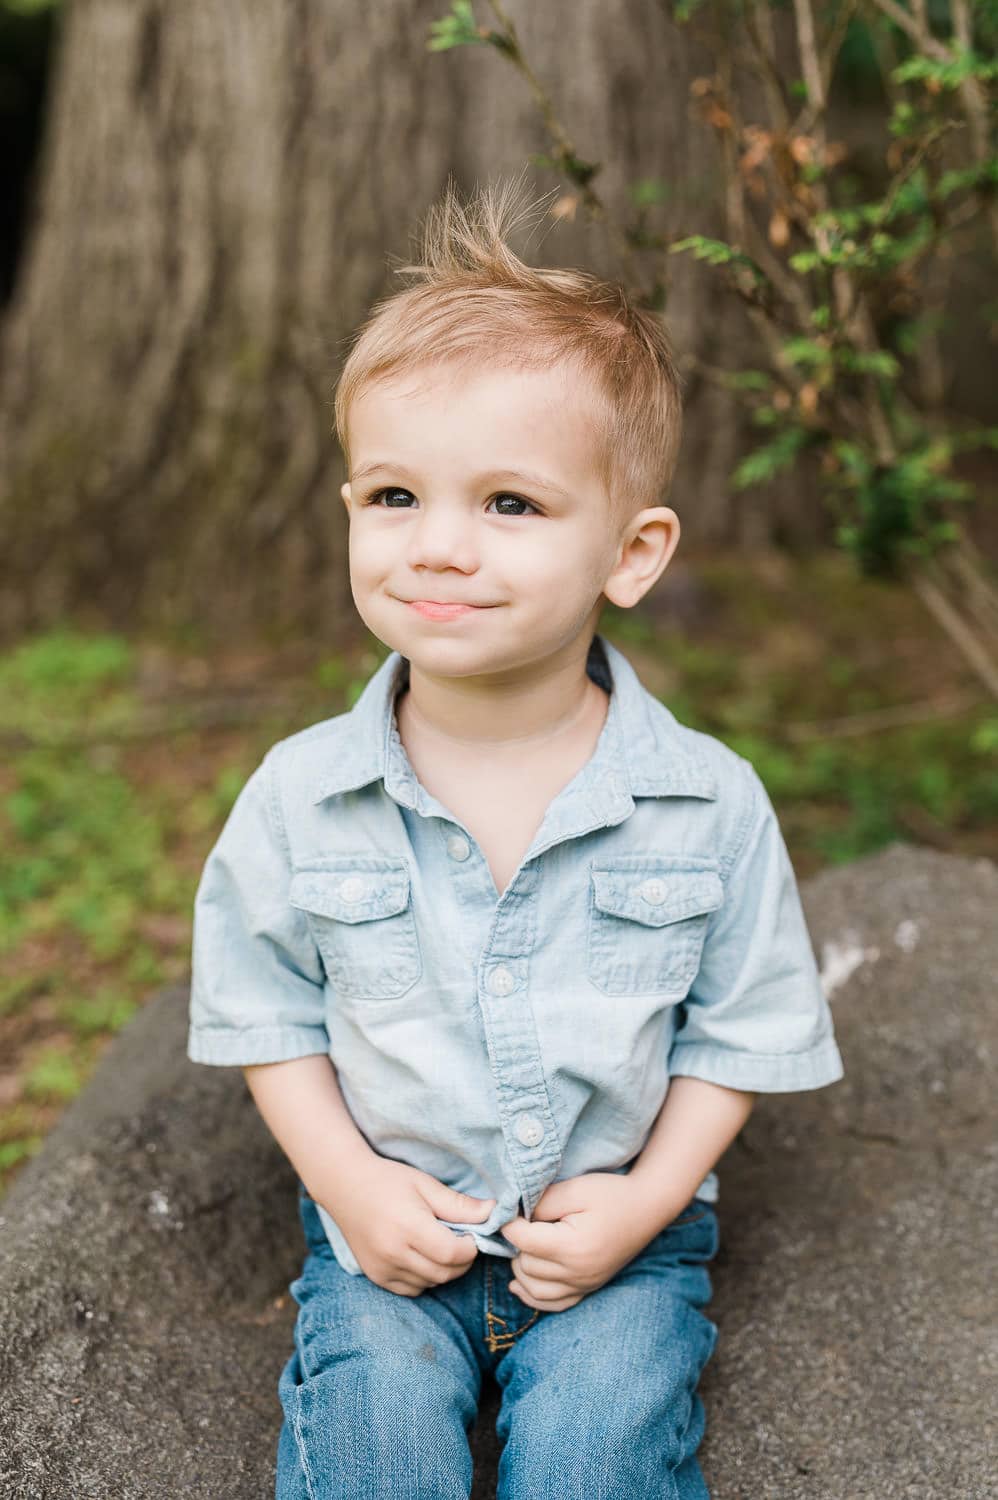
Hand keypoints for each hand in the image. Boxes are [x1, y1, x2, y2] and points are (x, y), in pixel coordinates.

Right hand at [318, 1155, 494, 1296]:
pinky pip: (411, 1289)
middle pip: (444, 1273)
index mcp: (409, 1228)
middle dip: (461, 1261)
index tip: (472, 1234)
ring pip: (430, 1283)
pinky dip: (424, 1277)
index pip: (453, 1254)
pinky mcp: (376, 1277)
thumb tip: (494, 1212)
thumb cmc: (388, 1180)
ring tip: (439, 1244)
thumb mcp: (425, 1185)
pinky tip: (421, 1256)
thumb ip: (459, 1204)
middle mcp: (394, 1253)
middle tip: (461, 1240)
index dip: (471, 1247)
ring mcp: (382, 1269)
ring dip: (444, 1270)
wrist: (344, 1186)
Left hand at [500, 1172, 659, 1311]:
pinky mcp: (588, 1288)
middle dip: (517, 1245)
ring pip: (534, 1289)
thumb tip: (515, 1216)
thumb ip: (543, 1202)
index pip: (523, 1241)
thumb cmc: (611, 1194)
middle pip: (526, 1265)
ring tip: (523, 1246)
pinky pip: (553, 1304)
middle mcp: (578, 1273)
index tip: (508, 1209)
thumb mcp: (575, 1188)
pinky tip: (519, 1283)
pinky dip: (532, 1296)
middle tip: (522, 1223)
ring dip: (521, 1269)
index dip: (510, 1223)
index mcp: (573, 1247)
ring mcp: (584, 1285)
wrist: (646, 1208)